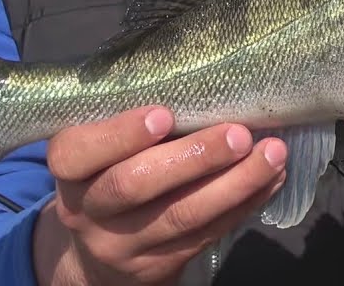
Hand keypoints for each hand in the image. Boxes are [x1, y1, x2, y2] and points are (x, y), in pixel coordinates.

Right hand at [32, 105, 287, 285]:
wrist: (98, 256)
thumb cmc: (109, 174)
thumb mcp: (101, 150)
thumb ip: (130, 121)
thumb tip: (204, 76)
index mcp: (70, 170)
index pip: (78, 153)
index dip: (120, 133)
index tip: (164, 113)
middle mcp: (88, 210)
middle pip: (134, 186)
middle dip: (194, 157)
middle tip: (241, 134)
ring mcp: (122, 244)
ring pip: (181, 215)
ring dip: (235, 183)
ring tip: (273, 154)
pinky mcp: (157, 266)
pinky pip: (206, 234)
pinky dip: (244, 203)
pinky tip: (271, 179)